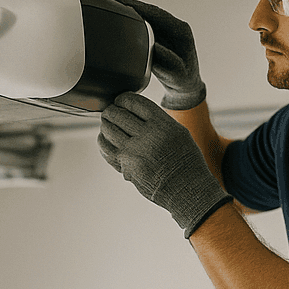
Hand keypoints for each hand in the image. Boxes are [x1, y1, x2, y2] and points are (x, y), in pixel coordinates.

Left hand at [99, 92, 231, 235]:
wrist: (186, 189)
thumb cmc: (185, 161)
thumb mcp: (179, 133)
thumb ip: (158, 121)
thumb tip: (133, 111)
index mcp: (162, 124)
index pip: (133, 102)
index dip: (122, 99)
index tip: (120, 101)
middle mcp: (147, 135)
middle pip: (117, 114)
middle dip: (111, 111)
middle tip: (110, 112)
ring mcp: (134, 151)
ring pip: (108, 130)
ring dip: (105, 125)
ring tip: (107, 125)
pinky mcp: (126, 166)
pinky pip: (106, 148)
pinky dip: (102, 141)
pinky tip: (105, 139)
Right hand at [117, 0, 205, 110]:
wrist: (185, 86)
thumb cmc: (181, 80)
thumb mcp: (176, 74)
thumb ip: (168, 60)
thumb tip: (157, 47)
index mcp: (182, 32)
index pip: (157, 13)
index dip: (140, 7)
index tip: (123, 3)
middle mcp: (177, 27)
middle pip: (152, 11)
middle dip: (134, 5)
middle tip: (115, 1)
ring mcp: (171, 29)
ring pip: (150, 14)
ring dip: (135, 10)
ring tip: (117, 6)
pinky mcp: (164, 34)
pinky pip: (149, 21)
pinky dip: (137, 18)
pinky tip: (125, 17)